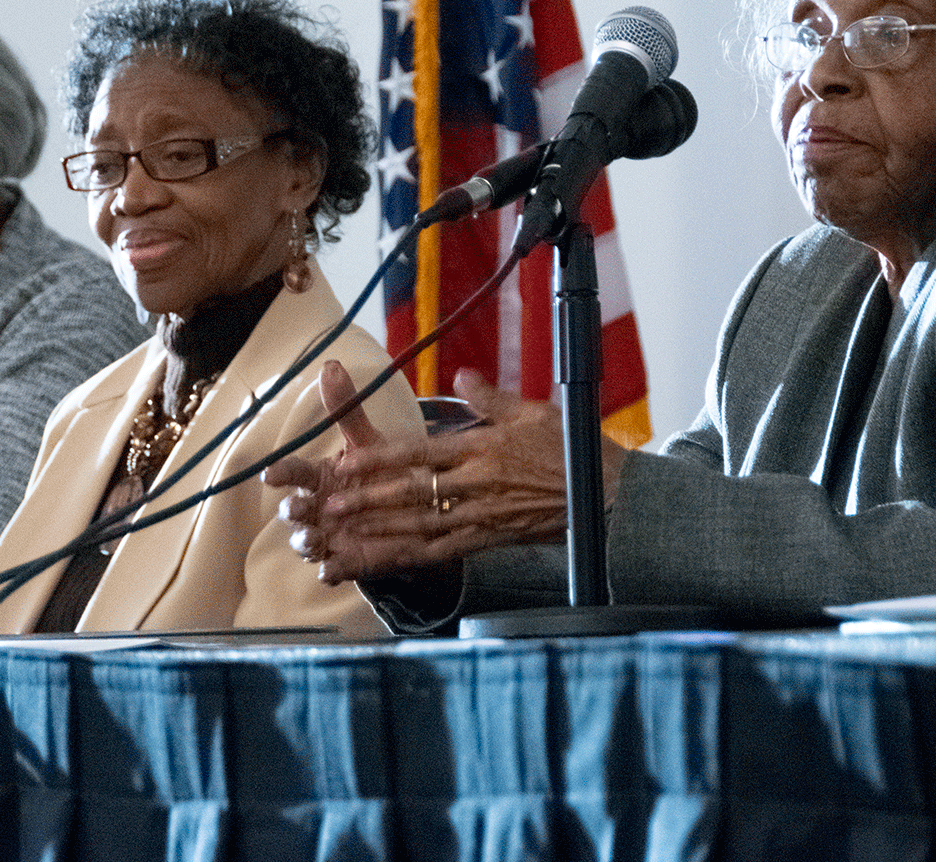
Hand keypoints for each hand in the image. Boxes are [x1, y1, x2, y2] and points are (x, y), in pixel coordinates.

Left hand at [270, 362, 625, 583]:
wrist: (605, 496)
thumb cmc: (570, 450)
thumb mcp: (531, 412)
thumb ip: (490, 397)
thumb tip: (460, 376)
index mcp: (483, 448)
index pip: (420, 453)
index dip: (380, 460)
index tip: (346, 462)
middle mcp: (478, 484)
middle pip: (413, 494)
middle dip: (369, 499)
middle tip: (330, 504)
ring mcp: (483, 516)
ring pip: (422, 526)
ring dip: (381, 529)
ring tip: (345, 532)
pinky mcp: (491, 539)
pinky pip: (445, 551)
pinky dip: (412, 557)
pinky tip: (386, 560)